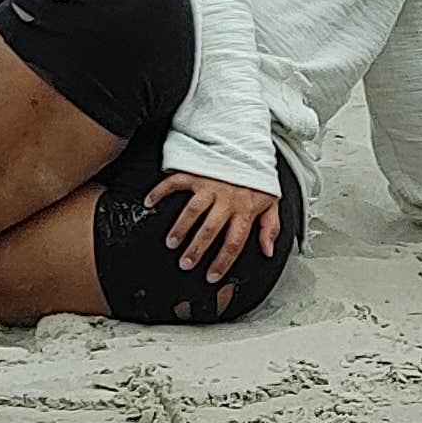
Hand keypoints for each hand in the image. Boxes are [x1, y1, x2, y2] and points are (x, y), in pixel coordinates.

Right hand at [146, 170, 283, 283]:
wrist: (249, 146)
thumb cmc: (258, 177)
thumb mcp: (272, 201)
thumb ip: (270, 227)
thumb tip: (268, 250)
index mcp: (245, 209)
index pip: (234, 242)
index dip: (223, 262)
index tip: (212, 276)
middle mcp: (226, 199)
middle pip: (210, 229)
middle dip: (196, 249)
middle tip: (185, 263)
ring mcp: (210, 185)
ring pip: (192, 210)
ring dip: (180, 228)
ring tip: (171, 243)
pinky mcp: (197, 172)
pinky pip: (175, 182)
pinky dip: (160, 192)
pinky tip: (150, 203)